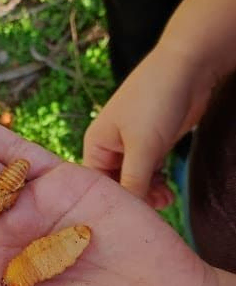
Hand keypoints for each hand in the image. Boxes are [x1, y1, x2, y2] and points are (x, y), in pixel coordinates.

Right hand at [83, 45, 210, 208]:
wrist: (188, 66)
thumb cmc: (155, 100)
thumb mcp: (142, 146)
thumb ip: (133, 180)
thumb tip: (126, 213)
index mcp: (97, 144)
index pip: (97, 183)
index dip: (111, 202)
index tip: (128, 219)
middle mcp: (110, 147)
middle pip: (116, 183)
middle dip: (134, 197)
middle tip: (154, 210)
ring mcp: (131, 146)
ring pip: (135, 179)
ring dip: (149, 192)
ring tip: (165, 200)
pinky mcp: (151, 144)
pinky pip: (149, 171)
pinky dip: (157, 182)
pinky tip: (167, 190)